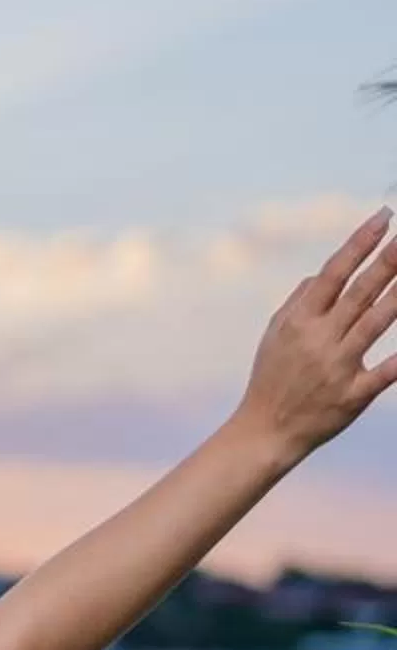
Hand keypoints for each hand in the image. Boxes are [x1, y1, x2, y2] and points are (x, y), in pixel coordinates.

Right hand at [238, 208, 396, 463]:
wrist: (265, 432)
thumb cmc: (271, 378)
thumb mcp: (273, 334)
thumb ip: (299, 299)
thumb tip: (323, 272)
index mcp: (299, 320)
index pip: (334, 272)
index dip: (360, 242)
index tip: (383, 217)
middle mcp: (319, 340)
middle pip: (360, 292)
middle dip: (388, 261)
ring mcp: (337, 367)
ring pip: (376, 323)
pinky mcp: (353, 396)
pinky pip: (384, 373)